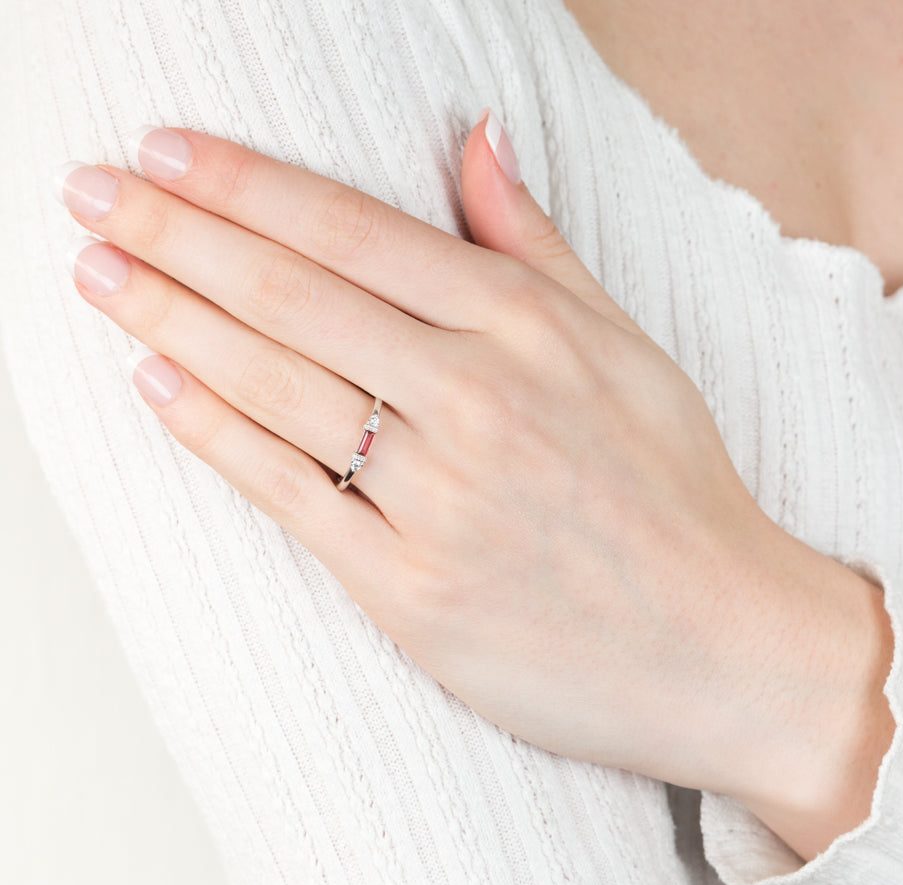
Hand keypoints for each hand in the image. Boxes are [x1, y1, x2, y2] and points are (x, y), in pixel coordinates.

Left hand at [54, 112, 893, 860]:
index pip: (356, 232)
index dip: (247, 184)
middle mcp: (479, 403)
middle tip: (94, 193)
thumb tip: (474, 136)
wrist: (724, 646)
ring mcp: (440, 501)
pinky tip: (155, 381)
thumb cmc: (678, 495)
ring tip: (99, 271)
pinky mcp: (411, 592)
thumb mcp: (627, 351)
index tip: (167, 149)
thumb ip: (536, 246)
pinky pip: (289, 496)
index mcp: (530, 331)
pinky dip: (213, 434)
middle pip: (295, 298)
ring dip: (169, 319)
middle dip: (178, 234)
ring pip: (276, 388)